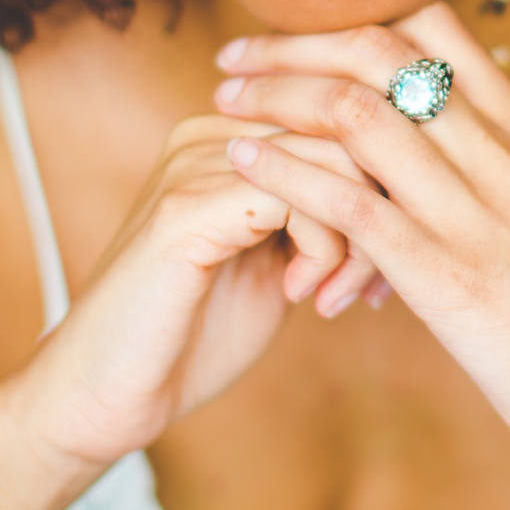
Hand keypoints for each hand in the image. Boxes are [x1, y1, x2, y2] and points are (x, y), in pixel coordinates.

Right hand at [33, 115, 383, 474]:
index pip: (341, 116)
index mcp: (230, 136)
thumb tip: (402, 194)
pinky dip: (324, 250)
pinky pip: (295, 195)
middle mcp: (211, 133)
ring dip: (358, 236)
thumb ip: (322, 216)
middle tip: (367, 286)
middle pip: (345, 128)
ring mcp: (195, 164)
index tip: (387, 261)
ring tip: (336, 294)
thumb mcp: (278, 261)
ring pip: (333, 158)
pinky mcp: (186, 207)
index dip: (382, 185)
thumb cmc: (193, 336)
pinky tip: (304, 296)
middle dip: (380, 209)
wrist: (108, 393)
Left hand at [214, 3, 509, 509]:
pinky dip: (288, 174)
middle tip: (237, 58)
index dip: (356, 15)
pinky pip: (352, 203)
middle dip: (297, 44)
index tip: (300, 33)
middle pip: (382, 53)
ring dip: (276, 99)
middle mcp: (505, 157)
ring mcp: (478, 214)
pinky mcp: (451, 280)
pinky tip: (245, 166)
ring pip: (358, 115)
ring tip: (224, 105)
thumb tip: (493, 132)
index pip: (438, 28)